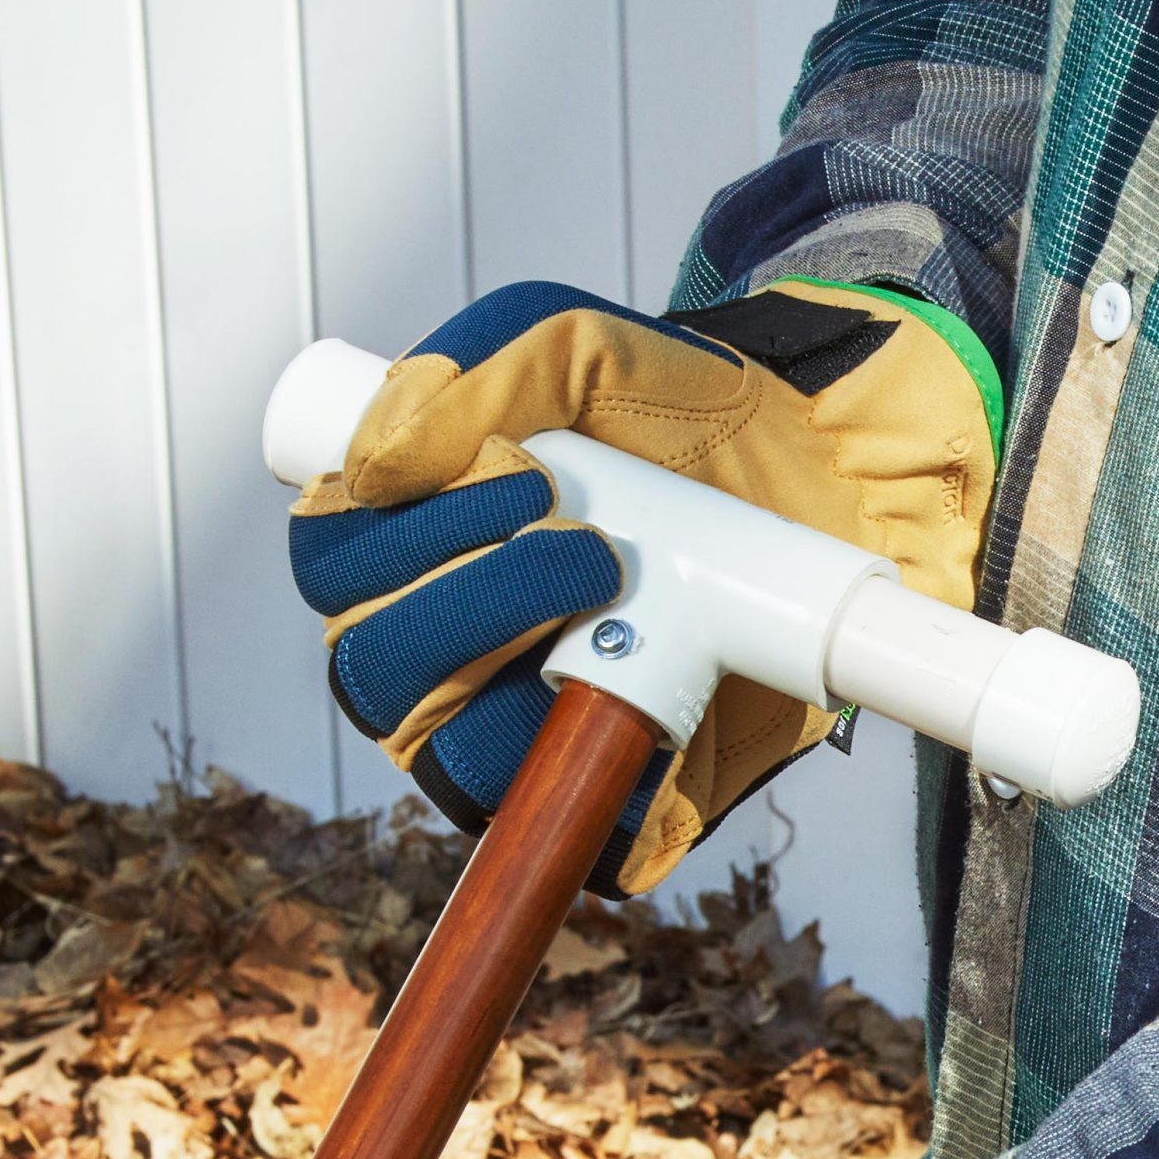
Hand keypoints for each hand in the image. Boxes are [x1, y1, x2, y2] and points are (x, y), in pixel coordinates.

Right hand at [289, 277, 1000, 892]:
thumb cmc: (682, 417)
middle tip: (580, 532)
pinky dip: (569, 750)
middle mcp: (444, 645)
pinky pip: (537, 810)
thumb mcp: (582, 349)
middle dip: (462, 592)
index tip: (514, 470)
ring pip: (435, 743)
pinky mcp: (591, 791)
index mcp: (413, 544)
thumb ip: (479, 367)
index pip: (332, 565)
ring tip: (606, 577)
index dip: (382, 532)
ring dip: (507, 653)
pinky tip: (630, 681)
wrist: (826, 481)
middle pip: (368, 663)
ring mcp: (512, 726)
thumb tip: (375, 459)